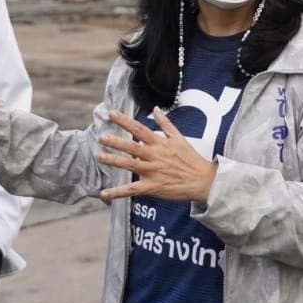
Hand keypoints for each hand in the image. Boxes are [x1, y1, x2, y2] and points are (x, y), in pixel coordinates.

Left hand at [95, 108, 217, 202]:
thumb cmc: (191, 159)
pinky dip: (118, 192)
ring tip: (100, 157)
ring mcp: (152, 171)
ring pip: (130, 165)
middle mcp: (154, 156)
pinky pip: (132, 190)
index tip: (111, 114)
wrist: (202, 180)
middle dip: (116, 141)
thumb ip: (165, 123)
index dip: (124, 121)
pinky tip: (104, 193)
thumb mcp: (179, 137)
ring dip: (114, 161)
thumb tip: (155, 109)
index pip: (139, 129)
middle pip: (132, 147)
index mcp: (159, 143)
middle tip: (101, 137)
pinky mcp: (152, 187)